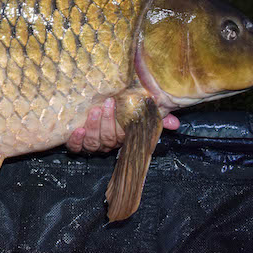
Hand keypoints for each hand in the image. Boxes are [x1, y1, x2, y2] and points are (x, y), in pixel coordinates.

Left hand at [66, 98, 180, 153]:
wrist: (94, 109)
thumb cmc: (118, 112)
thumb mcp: (137, 111)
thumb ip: (156, 117)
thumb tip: (175, 123)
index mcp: (122, 138)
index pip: (123, 136)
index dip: (120, 124)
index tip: (115, 103)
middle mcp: (108, 144)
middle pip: (109, 139)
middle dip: (107, 122)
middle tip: (105, 104)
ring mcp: (92, 145)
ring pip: (93, 143)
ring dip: (93, 127)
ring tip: (93, 112)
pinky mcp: (77, 145)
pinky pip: (76, 148)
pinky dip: (76, 140)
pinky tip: (78, 130)